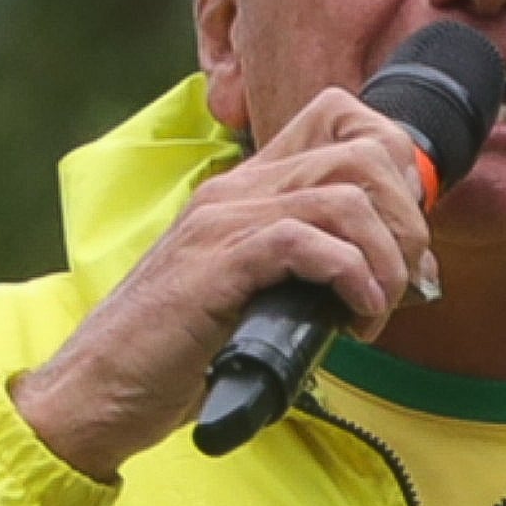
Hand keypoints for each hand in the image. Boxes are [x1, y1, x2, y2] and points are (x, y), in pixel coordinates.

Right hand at [14, 89, 436, 478]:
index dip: (394, 162)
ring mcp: (222, 223)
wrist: (98, 390)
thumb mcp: (254, 294)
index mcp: (245, 188)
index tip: (402, 232)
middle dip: (407, 224)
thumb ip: (306, 270)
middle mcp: (235, 191)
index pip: (338, 115)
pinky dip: (350, 278)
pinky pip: (305, 242)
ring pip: (345, 197)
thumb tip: (391, 279)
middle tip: (401, 286)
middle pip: (363, 154)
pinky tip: (353, 318)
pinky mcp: (215, 266)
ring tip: (374, 312)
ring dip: (384, 260)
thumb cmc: (177, 354)